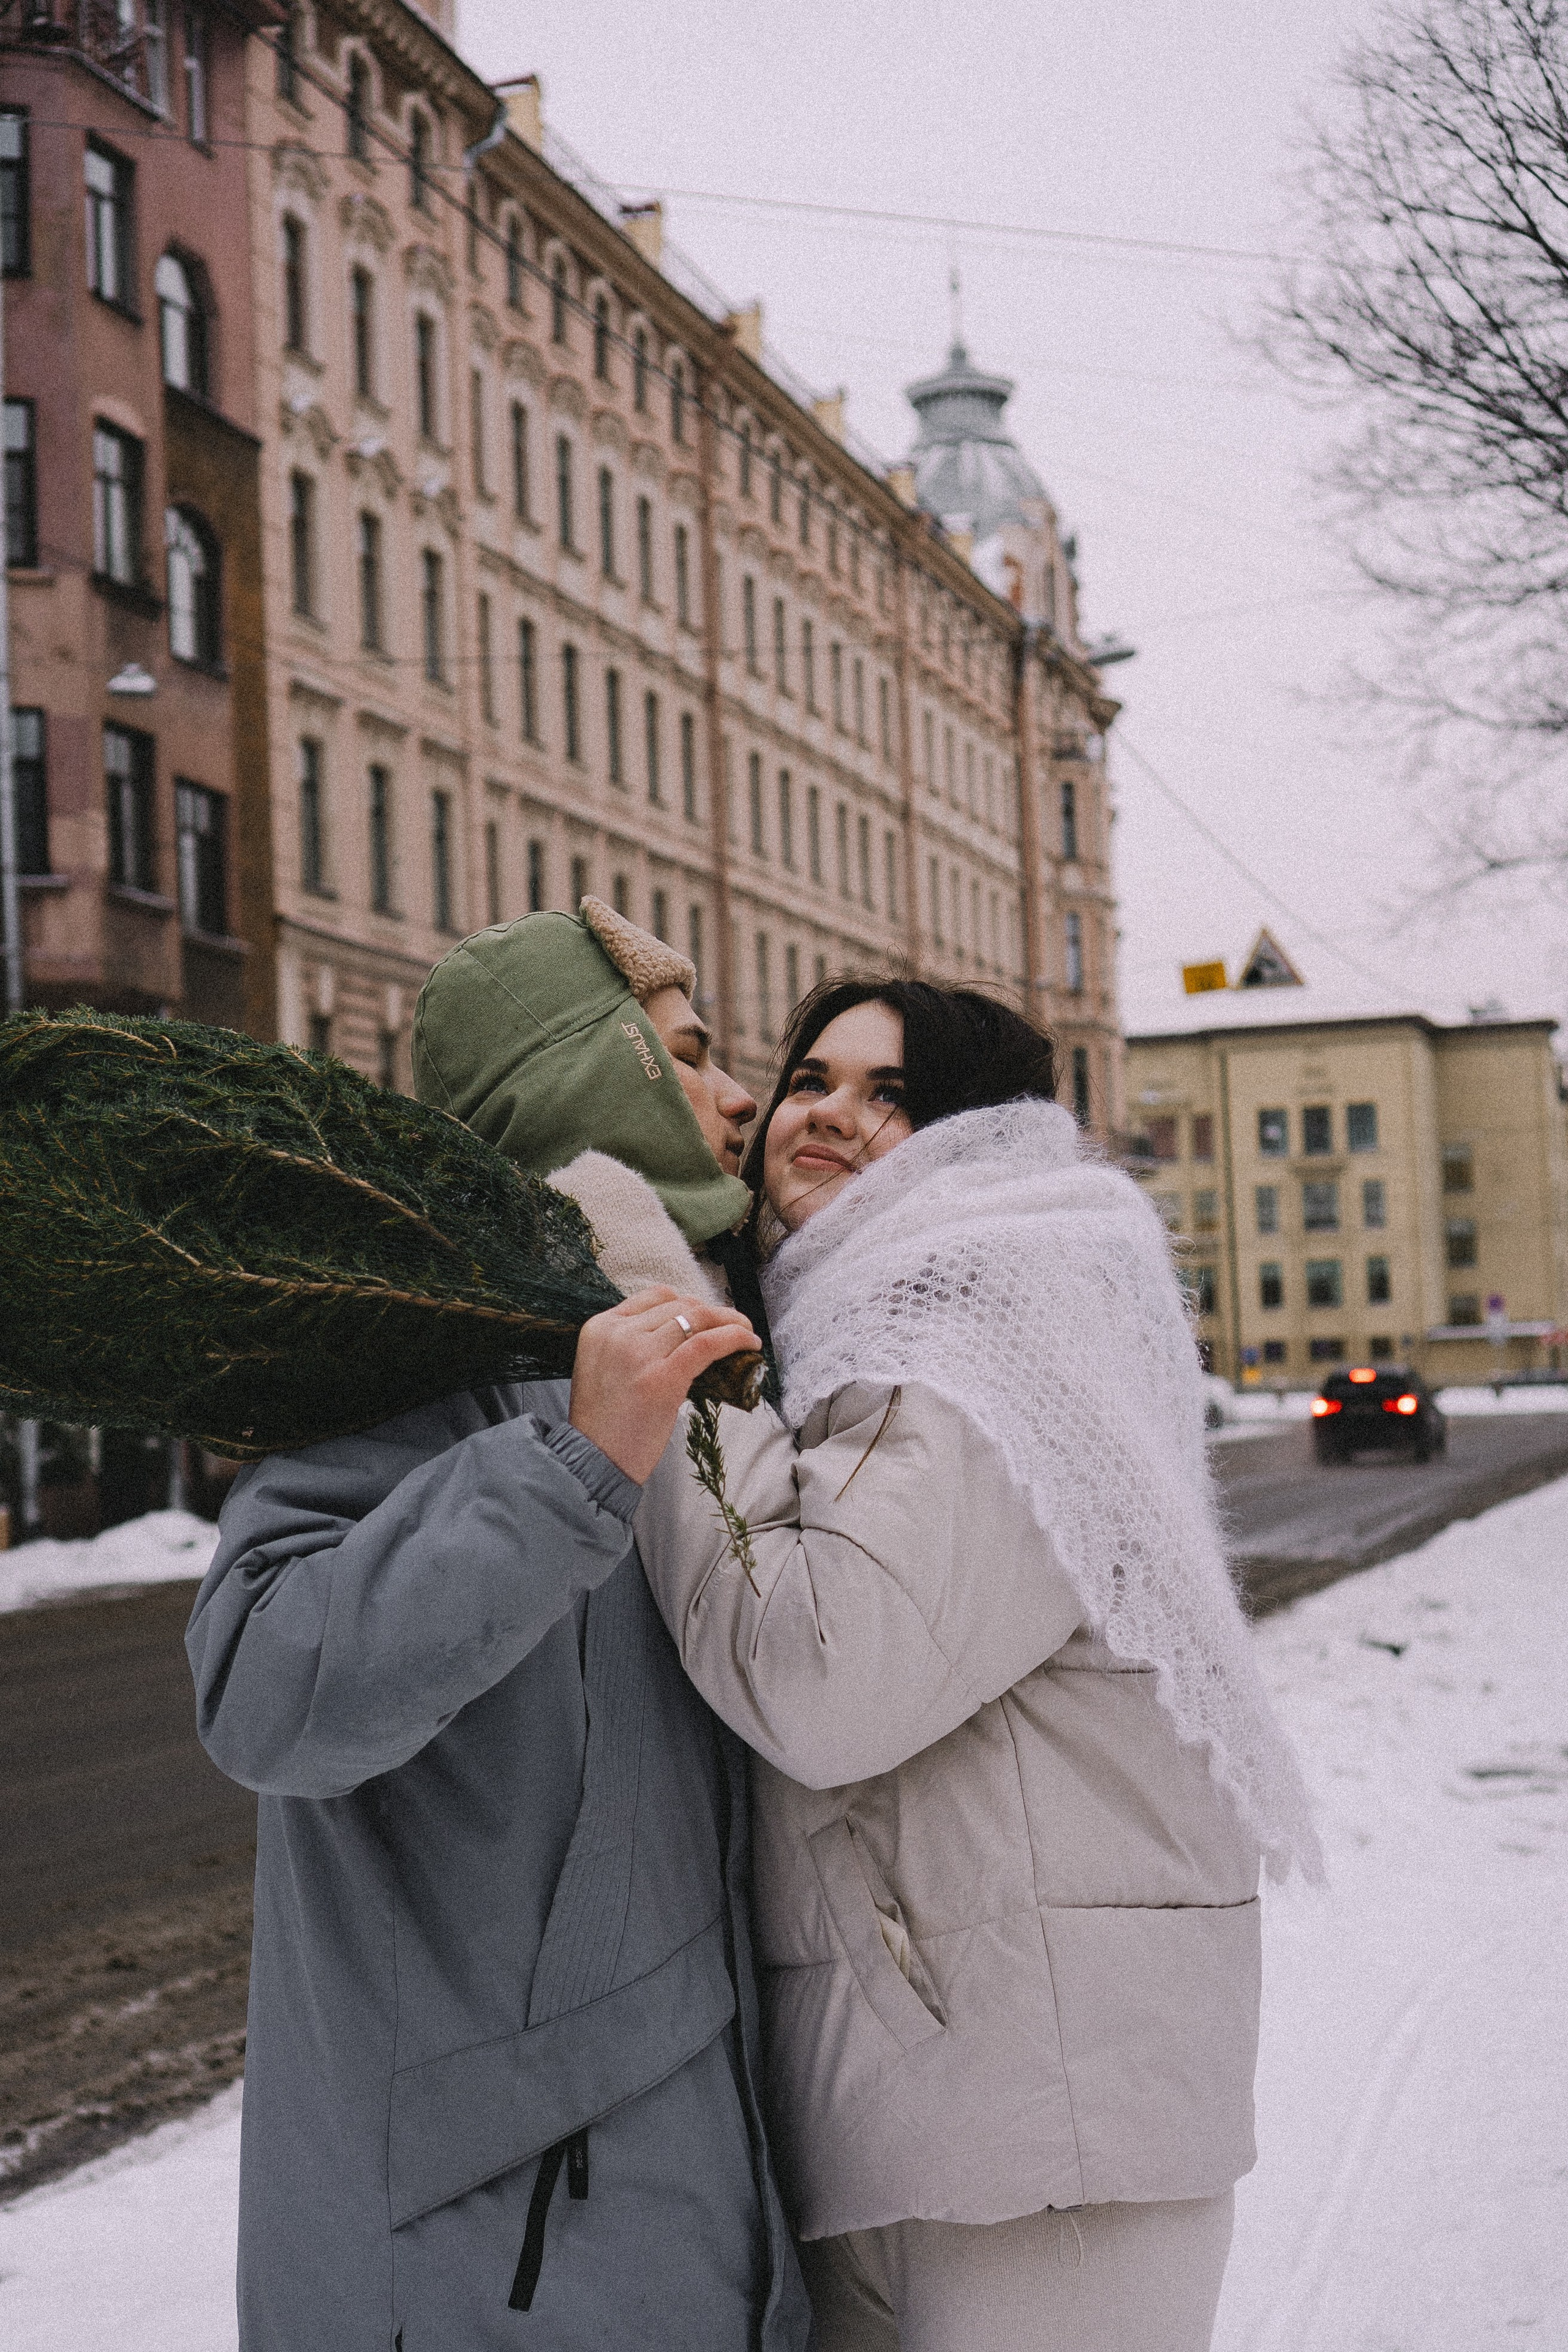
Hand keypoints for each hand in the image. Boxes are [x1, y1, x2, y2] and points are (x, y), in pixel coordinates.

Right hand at [569, 1288, 757, 1483]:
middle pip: (680, 1305)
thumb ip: (633, 1344)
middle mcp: (619, 1333)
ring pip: (697, 1318)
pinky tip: (749, 1344)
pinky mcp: (663, 1378)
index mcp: (601, 1326)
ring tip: (746, 1334)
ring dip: (730, 1322)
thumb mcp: (605, 1367)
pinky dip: (734, 1338)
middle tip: (734, 1327)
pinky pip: (708, 1344)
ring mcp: (639, 1353)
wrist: (593, 1461)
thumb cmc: (604, 1423)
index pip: (655, 1296)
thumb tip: (683, 1334)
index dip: (688, 1303)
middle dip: (713, 1313)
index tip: (706, 1318)